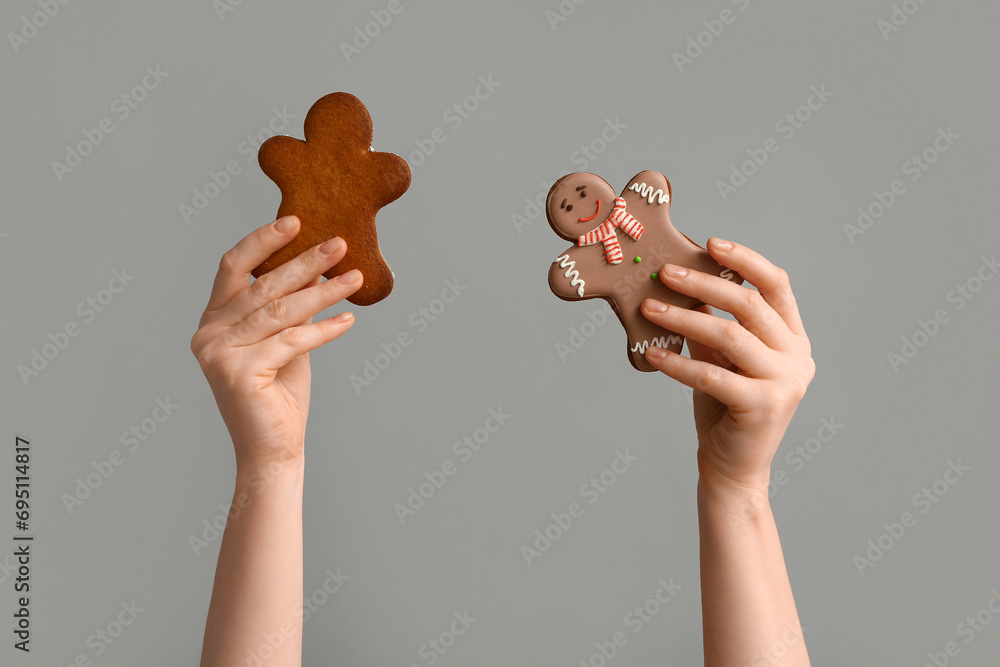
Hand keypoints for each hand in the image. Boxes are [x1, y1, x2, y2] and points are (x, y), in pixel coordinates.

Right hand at [190, 216, 361, 469]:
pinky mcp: (238, 373)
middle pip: (263, 286)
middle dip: (306, 262)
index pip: (233, 267)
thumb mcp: (284, 340)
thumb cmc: (279, 394)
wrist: (273, 448)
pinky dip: (324, 330)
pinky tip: (349, 320)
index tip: (296, 221)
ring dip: (324, 292)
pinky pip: (291, 341)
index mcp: (213, 320)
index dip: (263, 241)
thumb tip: (317, 264)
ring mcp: (218, 353)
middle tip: (340, 244)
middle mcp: (208, 333)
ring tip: (354, 278)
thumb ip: (288, 307)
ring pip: (281, 312)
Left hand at [640, 239, 814, 490]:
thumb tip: (680, 280)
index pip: (777, 285)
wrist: (733, 468)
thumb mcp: (720, 358)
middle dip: (705, 283)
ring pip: (730, 336)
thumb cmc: (724, 409)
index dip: (745, 260)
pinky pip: (712, 375)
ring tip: (648, 308)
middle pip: (751, 305)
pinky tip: (652, 354)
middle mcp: (798, 357)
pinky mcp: (763, 407)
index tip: (710, 243)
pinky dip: (678, 362)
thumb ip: (712, 322)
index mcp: (794, 339)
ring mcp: (785, 383)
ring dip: (684, 318)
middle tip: (664, 273)